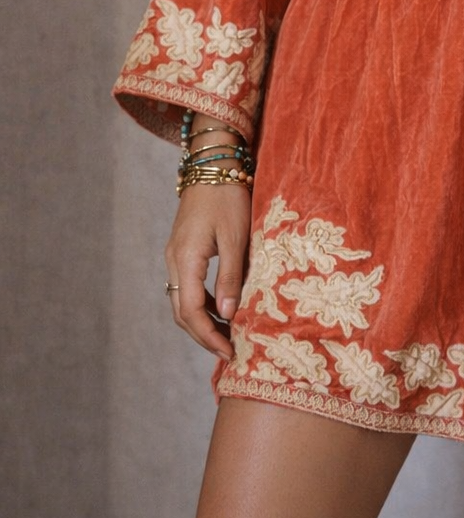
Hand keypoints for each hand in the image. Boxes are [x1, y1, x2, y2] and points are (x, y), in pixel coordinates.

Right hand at [164, 183, 250, 359]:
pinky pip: (187, 286)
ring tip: (228, 335)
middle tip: (228, 351)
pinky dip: (203, 303)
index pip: (191, 312)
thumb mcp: (235, 237)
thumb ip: (230, 277)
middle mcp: (173, 261)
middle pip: (182, 312)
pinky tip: (222, 308)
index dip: (209, 336)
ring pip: (182, 301)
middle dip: (203, 335)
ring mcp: (175, 255)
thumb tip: (229, 316)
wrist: (213, 165)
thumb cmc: (228, 197)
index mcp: (185, 259)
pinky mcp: (182, 250)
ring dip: (202, 321)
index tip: (229, 352)